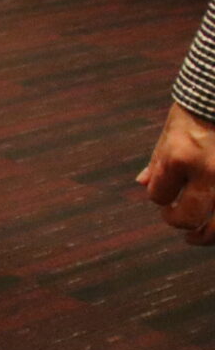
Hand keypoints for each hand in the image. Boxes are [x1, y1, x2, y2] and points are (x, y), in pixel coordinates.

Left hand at [138, 102, 214, 243]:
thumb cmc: (198, 113)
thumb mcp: (172, 133)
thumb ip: (158, 163)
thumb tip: (142, 184)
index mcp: (180, 157)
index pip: (159, 196)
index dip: (160, 196)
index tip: (165, 192)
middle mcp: (208, 171)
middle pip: (188, 218)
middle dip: (178, 220)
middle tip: (178, 219)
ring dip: (205, 235)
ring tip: (197, 236)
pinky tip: (214, 226)